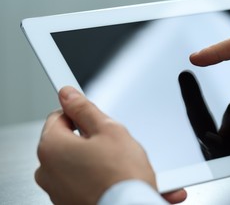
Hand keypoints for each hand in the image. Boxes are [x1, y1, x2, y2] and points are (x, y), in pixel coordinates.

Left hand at [35, 86, 185, 204]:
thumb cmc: (121, 177)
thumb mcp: (109, 130)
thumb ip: (85, 109)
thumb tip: (69, 95)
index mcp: (52, 147)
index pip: (59, 115)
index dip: (79, 112)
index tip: (90, 111)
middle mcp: (47, 171)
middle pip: (69, 141)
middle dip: (91, 139)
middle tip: (113, 143)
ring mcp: (57, 191)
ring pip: (78, 162)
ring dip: (98, 160)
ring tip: (121, 164)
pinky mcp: (69, 203)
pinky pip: (83, 182)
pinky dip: (99, 178)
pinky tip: (119, 178)